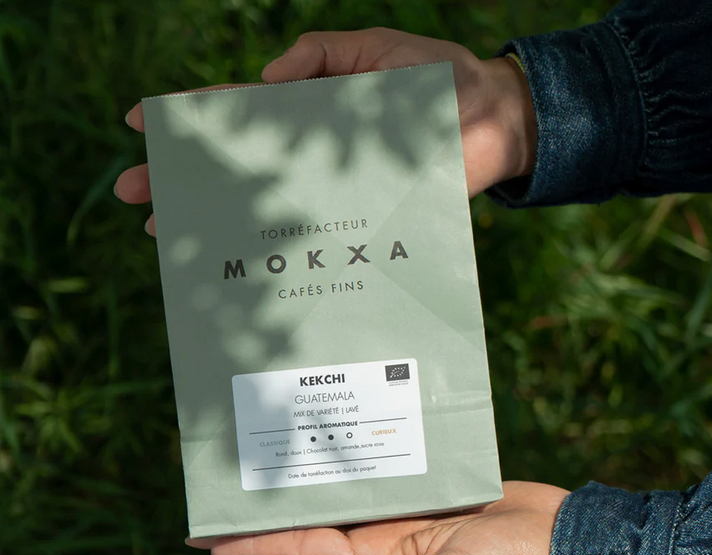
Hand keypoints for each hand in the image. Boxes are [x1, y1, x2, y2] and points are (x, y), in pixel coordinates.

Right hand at [114, 28, 537, 234]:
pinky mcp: (359, 217)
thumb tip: (265, 79)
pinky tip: (236, 263)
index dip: (188, 118)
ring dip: (210, 219)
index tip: (140, 122)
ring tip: (164, 236)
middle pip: (235, 167)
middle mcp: (311, 156)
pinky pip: (308, 233)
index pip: (236, 112)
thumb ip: (321, 53)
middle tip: (132, 194)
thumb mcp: (376, 49)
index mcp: (309, 110)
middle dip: (180, 178)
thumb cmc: (439, 79)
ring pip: (261, 205)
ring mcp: (331, 190)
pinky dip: (272, 249)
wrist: (494, 121)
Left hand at [187, 481, 567, 554]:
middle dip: (268, 509)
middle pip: (311, 519)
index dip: (254, 544)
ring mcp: (402, 510)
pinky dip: (352, 458)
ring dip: (306, 480)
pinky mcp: (424, 487)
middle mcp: (382, 535)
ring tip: (269, 457)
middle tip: (225, 488)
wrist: (556, 535)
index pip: (301, 550)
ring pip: (340, 491)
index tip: (207, 538)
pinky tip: (335, 437)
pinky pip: (377, 470)